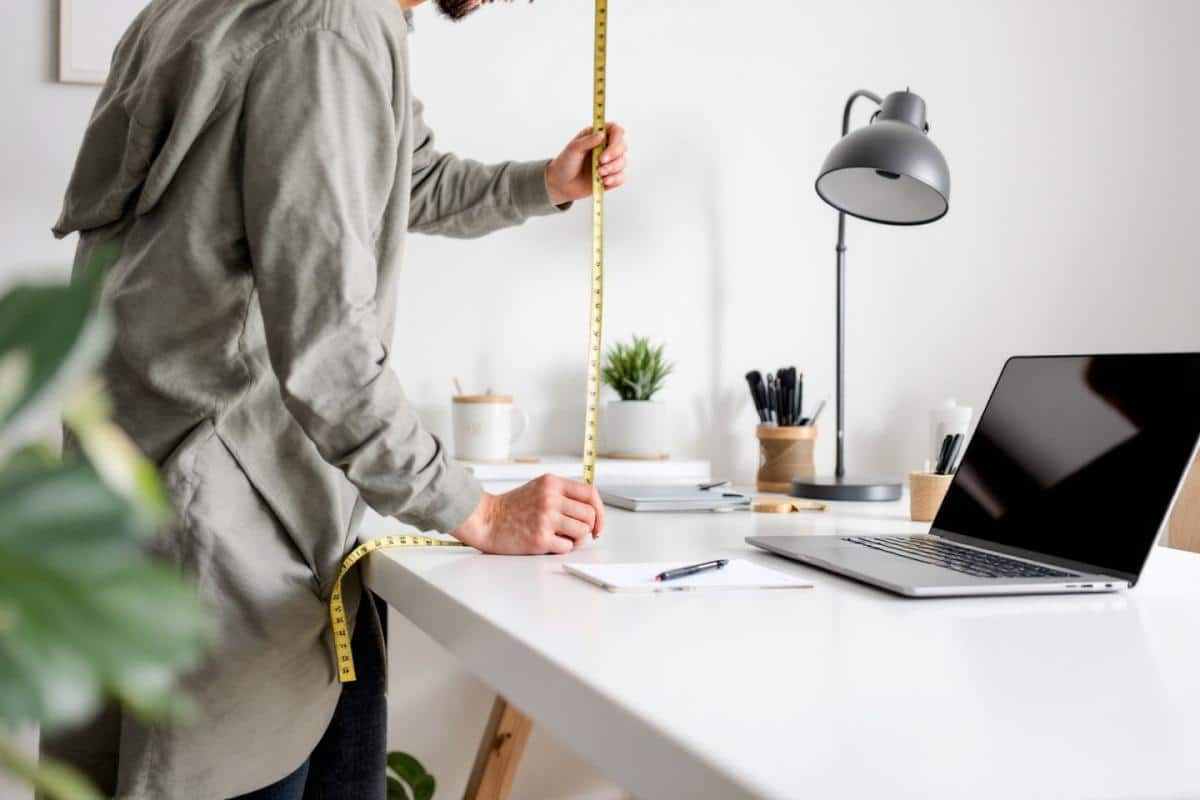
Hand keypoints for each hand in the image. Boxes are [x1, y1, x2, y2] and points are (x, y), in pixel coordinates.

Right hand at [451, 474, 605, 554]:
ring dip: (575, 539)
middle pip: (589, 515)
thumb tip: (592, 510)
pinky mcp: (540, 538)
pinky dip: (562, 548)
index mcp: (552, 483)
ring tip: (560, 537)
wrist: (486, 520)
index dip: (600, 510)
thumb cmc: (512, 507)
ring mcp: (545, 518)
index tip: (598, 523)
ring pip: (581, 532)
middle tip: (576, 533)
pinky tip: (549, 543)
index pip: (590, 493)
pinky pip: (567, 546)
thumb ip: (563, 494)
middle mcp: (550, 498)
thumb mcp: (539, 488)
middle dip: (587, 527)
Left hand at [545, 122, 627, 205]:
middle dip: (614, 154)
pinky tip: (604, 181)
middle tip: (601, 161)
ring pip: (623, 162)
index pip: (615, 130)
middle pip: (623, 146)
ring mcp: (609, 163)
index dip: (616, 136)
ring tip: (598, 174)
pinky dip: (615, 179)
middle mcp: (606, 148)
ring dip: (612, 168)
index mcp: (597, 136)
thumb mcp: (573, 149)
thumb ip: (588, 141)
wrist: (561, 184)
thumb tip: (601, 134)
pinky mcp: (610, 176)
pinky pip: (621, 177)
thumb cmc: (565, 164)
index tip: (609, 145)